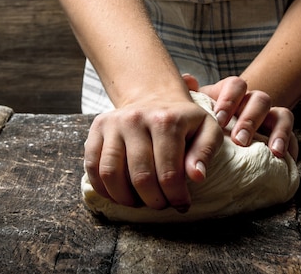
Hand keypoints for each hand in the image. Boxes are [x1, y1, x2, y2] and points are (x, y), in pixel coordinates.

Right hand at [83, 93, 222, 210]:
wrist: (155, 96)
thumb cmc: (184, 120)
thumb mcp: (207, 129)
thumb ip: (205, 152)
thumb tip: (196, 177)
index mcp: (166, 120)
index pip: (169, 172)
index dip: (175, 196)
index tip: (181, 205)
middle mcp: (136, 119)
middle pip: (140, 176)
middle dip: (153, 200)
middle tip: (161, 204)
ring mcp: (114, 123)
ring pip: (111, 173)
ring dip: (125, 198)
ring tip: (139, 202)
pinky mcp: (97, 128)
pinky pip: (92, 166)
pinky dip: (103, 187)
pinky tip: (118, 194)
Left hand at [182, 74, 298, 159]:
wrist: (218, 138)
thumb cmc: (204, 122)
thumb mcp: (195, 108)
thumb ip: (190, 93)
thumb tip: (188, 79)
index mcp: (232, 94)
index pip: (236, 85)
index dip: (229, 99)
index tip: (218, 119)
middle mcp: (253, 103)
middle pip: (260, 100)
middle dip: (251, 120)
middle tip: (239, 140)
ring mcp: (270, 119)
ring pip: (283, 115)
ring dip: (279, 132)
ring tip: (273, 151)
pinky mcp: (282, 137)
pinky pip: (294, 138)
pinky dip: (292, 147)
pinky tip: (287, 160)